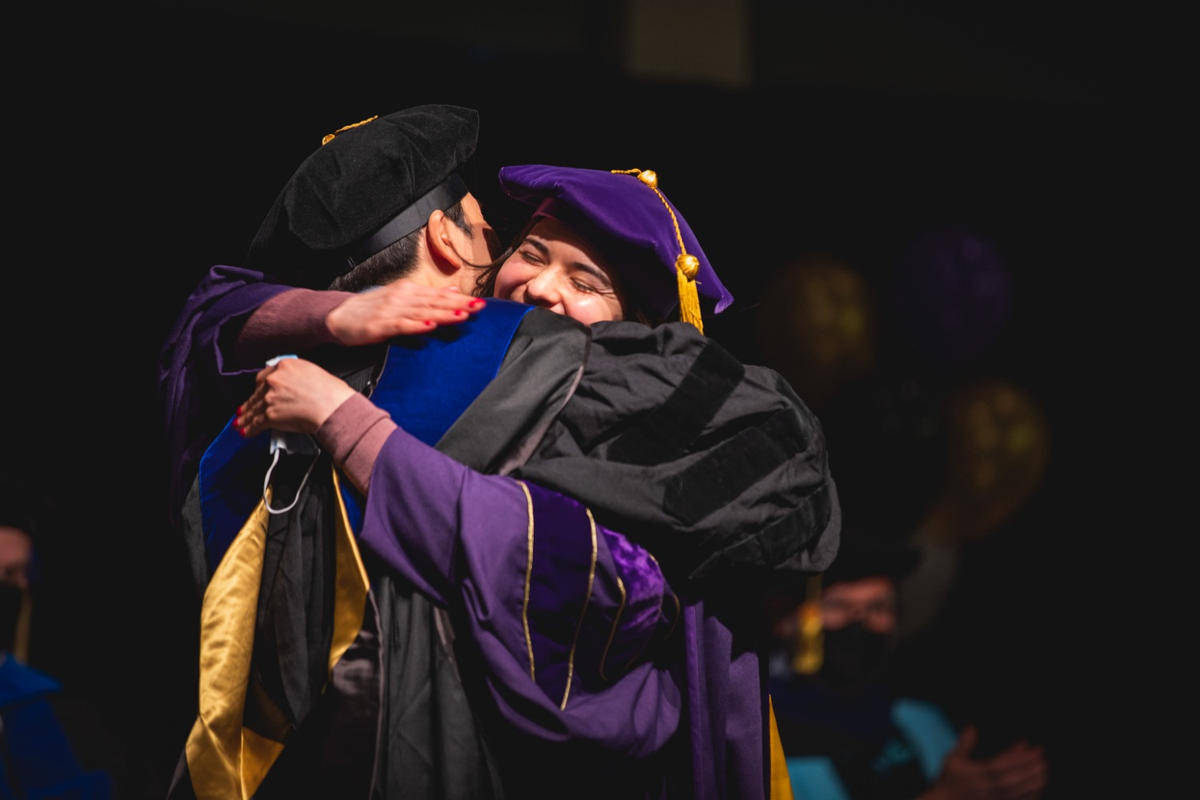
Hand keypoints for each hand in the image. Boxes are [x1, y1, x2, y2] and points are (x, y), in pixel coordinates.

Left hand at [235, 358, 354, 435]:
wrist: (334, 406)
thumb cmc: (331, 392)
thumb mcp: (313, 372)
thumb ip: (295, 377)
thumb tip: (290, 387)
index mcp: (285, 366)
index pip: (265, 376)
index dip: (260, 387)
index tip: (258, 392)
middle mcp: (274, 380)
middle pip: (257, 392)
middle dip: (250, 403)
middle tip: (245, 409)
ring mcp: (270, 397)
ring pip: (254, 408)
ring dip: (246, 417)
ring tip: (240, 422)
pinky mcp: (271, 415)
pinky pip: (256, 422)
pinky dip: (250, 428)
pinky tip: (247, 431)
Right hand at [326, 279, 484, 344]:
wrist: (338, 316)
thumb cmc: (371, 309)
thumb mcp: (401, 298)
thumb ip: (428, 296)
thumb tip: (454, 290)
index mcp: (408, 290)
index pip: (439, 295)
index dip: (460, 298)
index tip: (480, 302)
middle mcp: (401, 297)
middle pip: (434, 302)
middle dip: (458, 304)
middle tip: (479, 307)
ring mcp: (391, 311)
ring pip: (422, 312)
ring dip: (443, 313)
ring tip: (463, 315)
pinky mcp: (380, 325)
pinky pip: (402, 325)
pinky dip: (417, 325)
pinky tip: (430, 326)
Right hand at [920, 725, 1047, 799]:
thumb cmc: (949, 780)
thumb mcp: (953, 760)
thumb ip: (965, 744)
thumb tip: (972, 727)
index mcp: (978, 775)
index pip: (1002, 765)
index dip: (1018, 757)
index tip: (1032, 749)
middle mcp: (988, 789)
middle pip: (1013, 779)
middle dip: (1029, 768)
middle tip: (1043, 758)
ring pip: (1018, 792)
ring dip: (1033, 782)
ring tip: (1044, 771)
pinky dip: (1030, 796)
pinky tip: (1037, 788)